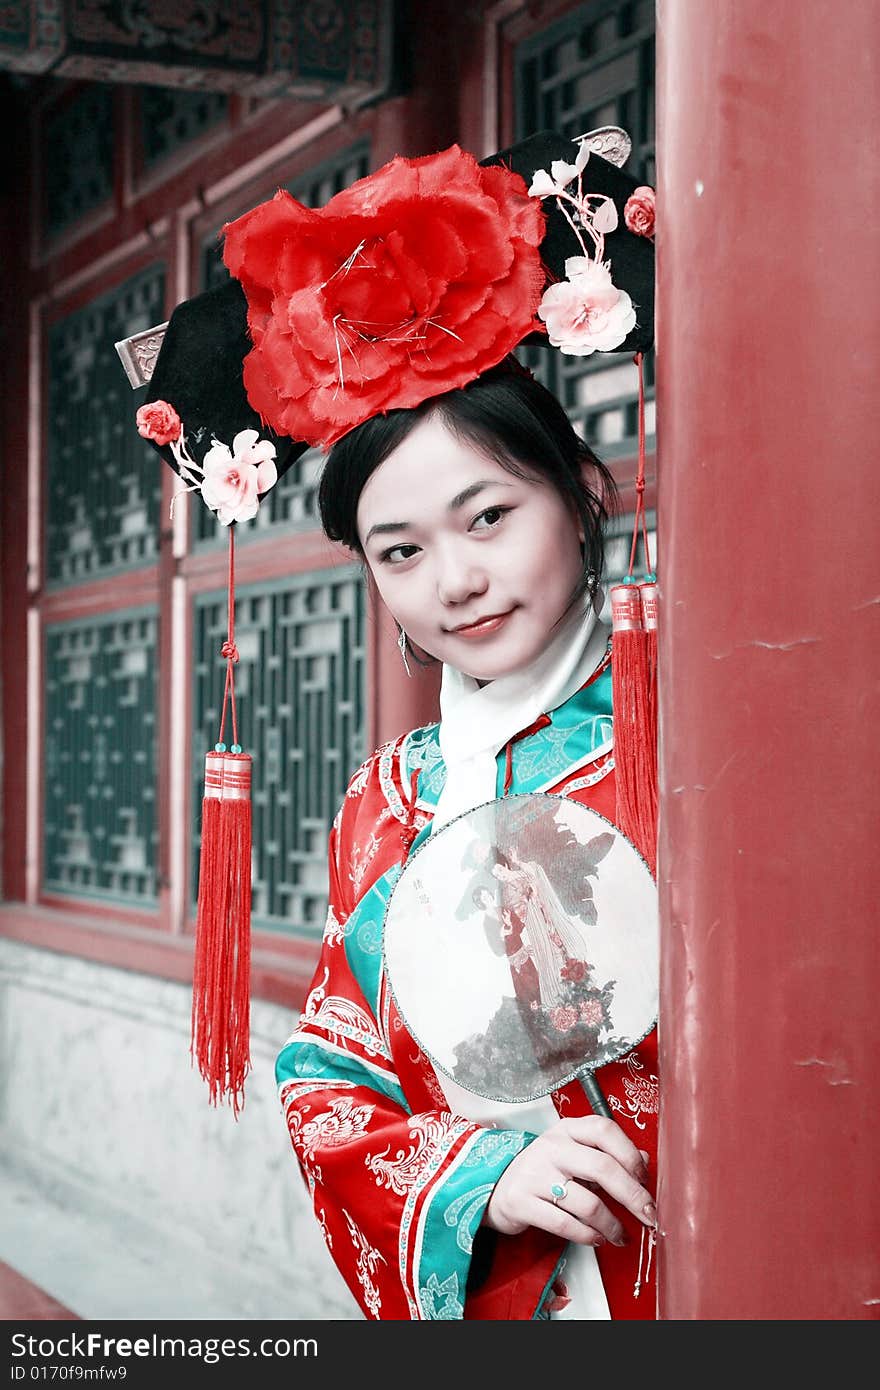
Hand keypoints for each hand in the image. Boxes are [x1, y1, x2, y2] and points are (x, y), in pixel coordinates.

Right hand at [483, 1116, 655, 1246]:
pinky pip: (566, 1224)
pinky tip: (596, 1238)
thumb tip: (645, 1160)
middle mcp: (552, 1147)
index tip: (644, 1178)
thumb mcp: (574, 1153)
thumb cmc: (543, 1170)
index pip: (605, 1130)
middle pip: (603, 1167)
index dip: (630, 1155)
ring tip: (619, 1235)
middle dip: (633, 1196)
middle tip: (648, 1214)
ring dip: (612, 1225)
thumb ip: (608, 1155)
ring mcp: (535, 1174)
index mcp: (567, 1130)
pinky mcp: (523, 1202)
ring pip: (588, 1203)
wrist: (496, 1186)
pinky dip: (588, 1236)